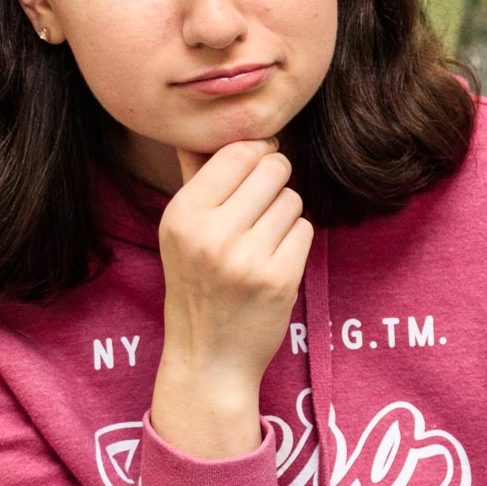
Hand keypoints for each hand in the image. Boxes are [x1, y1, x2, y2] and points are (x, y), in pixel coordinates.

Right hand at [160, 134, 313, 393]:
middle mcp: (211, 234)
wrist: (208, 357)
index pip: (237, 152)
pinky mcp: (279, 279)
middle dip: (273, 184)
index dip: (256, 154)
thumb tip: (209, 127)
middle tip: (259, 212)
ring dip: (285, 216)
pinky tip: (274, 262)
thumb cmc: (196, 285)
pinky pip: (305, 230)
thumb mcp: (181, 232)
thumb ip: (196, 177)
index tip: (256, 169)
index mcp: (182, 215)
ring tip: (260, 243)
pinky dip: (295, 242)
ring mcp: (247, 258)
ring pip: (292, 200)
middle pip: (273, 169)